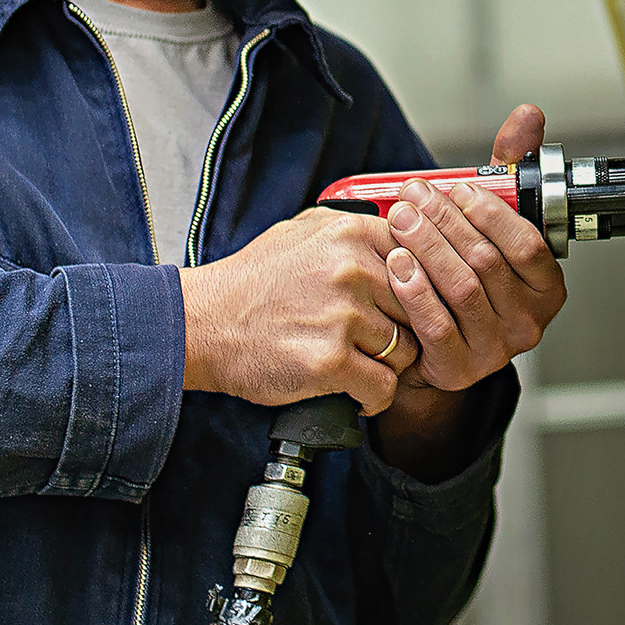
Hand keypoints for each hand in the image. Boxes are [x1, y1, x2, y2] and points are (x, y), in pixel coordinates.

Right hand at [180, 207, 419, 414]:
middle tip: (382, 341)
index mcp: (350, 233)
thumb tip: (398, 230)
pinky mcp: (330, 361)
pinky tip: (356, 393)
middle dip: (404, 328)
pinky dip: (373, 397)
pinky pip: (383, 387)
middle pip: (418, 306)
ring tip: (363, 365)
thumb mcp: (301, 230)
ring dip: (388, 364)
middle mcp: (352, 270)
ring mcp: (343, 316)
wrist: (204, 323)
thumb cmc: (254, 280)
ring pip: (405, 349)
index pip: (420, 258)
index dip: (418, 288)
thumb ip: (351, 227)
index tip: (407, 306)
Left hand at [382, 104, 566, 394]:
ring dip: (426, 249)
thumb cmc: (472, 270)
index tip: (456, 188)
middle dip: (445, 222)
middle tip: (413, 196)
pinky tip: (396, 264)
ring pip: (460, 289)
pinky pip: (436, 326)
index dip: (490, 214)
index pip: (526, 245)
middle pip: (486, 263)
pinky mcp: (458, 367)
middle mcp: (528, 321)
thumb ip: (511, 169)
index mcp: (547, 285)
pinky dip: (414, 291)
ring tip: (400, 219)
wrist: (441, 338)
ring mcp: (495, 348)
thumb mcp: (494, 219)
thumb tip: (529, 117)